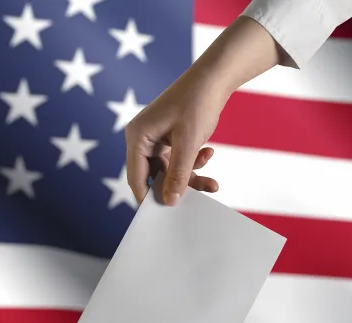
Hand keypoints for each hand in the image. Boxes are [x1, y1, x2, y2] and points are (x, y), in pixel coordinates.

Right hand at [124, 17, 282, 205]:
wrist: (214, 77)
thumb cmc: (197, 102)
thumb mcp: (189, 143)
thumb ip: (179, 174)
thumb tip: (170, 201)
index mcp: (137, 137)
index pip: (137, 177)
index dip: (150, 198)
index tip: (165, 216)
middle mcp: (142, 138)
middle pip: (155, 177)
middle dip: (178, 187)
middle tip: (197, 200)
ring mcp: (156, 138)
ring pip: (170, 171)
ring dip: (191, 176)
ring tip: (213, 183)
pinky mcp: (170, 137)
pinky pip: (178, 160)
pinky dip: (193, 163)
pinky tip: (208, 153)